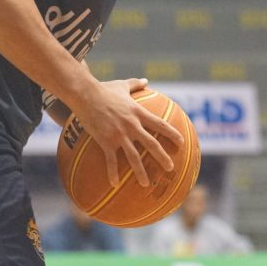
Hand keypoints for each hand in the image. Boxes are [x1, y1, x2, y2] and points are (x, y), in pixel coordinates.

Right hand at [72, 78, 186, 188]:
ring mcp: (119, 134)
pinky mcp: (106, 141)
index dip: (172, 133)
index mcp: (138, 112)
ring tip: (147, 184)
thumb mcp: (122, 85)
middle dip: (162, 157)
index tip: (181, 142)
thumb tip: (146, 81)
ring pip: (134, 156)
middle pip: (151, 144)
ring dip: (141, 171)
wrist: (85, 94)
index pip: (159, 124)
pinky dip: (113, 173)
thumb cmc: (102, 89)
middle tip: (171, 168)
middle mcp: (132, 125)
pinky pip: (111, 160)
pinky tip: (115, 184)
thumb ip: (136, 84)